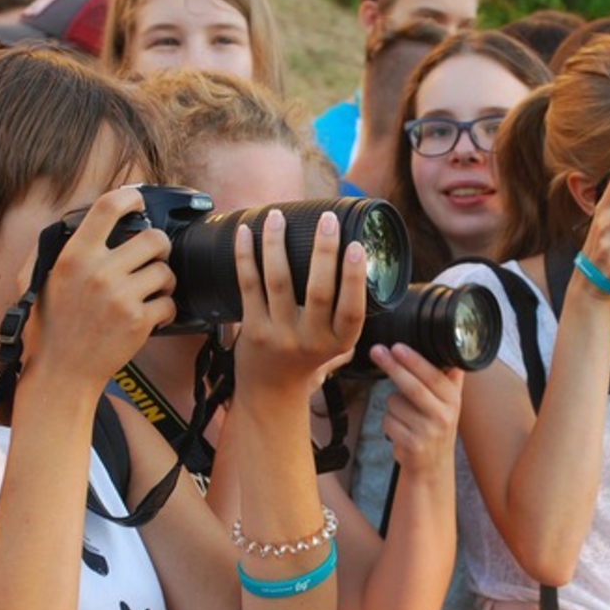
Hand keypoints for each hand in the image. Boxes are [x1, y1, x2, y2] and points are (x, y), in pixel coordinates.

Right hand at [25, 187, 176, 387]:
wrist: (61, 372)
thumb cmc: (50, 326)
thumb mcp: (38, 279)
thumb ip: (59, 248)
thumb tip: (84, 220)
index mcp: (74, 257)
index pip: (108, 208)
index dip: (130, 196)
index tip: (138, 199)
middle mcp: (99, 273)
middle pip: (154, 238)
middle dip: (160, 246)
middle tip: (153, 255)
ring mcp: (121, 297)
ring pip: (166, 271)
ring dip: (163, 280)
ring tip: (149, 291)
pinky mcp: (139, 322)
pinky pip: (170, 303)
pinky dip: (165, 309)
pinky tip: (149, 315)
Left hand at [232, 210, 366, 394]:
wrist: (270, 393)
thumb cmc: (307, 362)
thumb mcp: (336, 349)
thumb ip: (348, 318)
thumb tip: (364, 269)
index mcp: (339, 342)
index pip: (353, 309)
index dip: (355, 277)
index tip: (356, 246)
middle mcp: (311, 340)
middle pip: (319, 291)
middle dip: (324, 250)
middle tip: (328, 219)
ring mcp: (279, 335)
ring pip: (279, 281)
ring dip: (277, 244)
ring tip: (278, 216)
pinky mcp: (252, 329)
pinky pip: (248, 285)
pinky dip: (245, 256)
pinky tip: (245, 233)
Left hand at [370, 344, 465, 469]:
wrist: (433, 465)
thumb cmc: (437, 426)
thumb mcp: (450, 401)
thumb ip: (450, 375)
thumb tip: (448, 344)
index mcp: (453, 400)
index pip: (433, 376)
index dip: (414, 360)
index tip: (397, 346)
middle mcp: (443, 416)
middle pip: (413, 387)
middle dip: (393, 367)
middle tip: (377, 351)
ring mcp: (428, 432)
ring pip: (394, 403)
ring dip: (392, 404)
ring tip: (405, 415)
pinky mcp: (412, 445)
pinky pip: (388, 421)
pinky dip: (388, 421)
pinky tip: (400, 429)